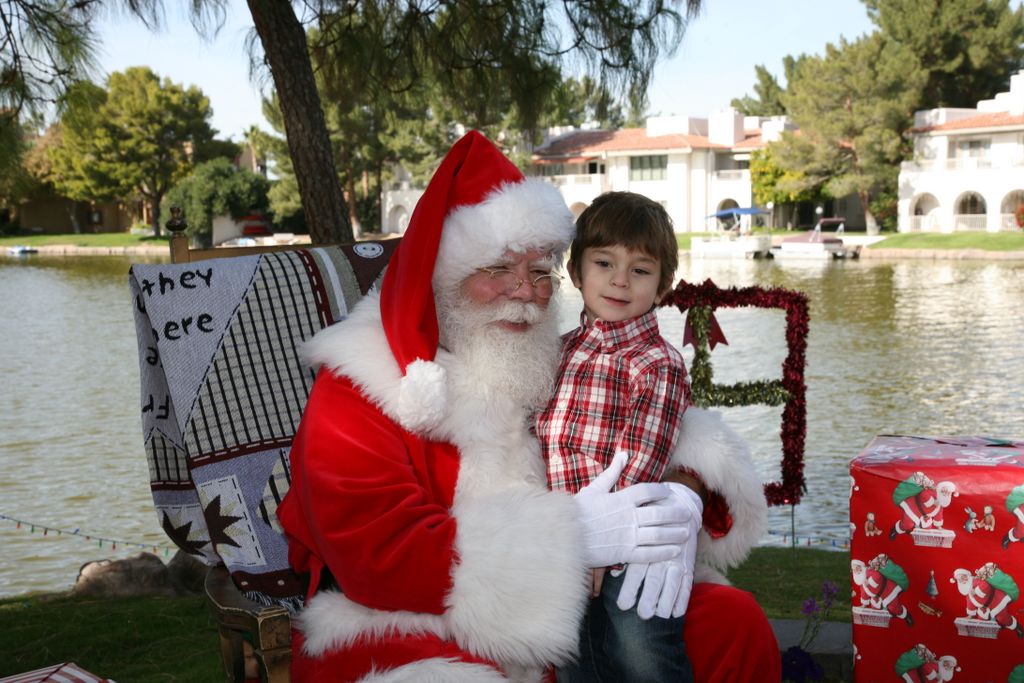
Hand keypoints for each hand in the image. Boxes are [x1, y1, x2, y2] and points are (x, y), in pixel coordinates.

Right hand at [574, 452, 688, 568]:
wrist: (563, 536)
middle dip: (676, 514)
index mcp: (621, 498)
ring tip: (686, 534)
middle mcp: (628, 516)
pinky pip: (649, 553)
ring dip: (674, 534)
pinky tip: (674, 552)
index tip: (669, 492)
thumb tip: (624, 453)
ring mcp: (627, 535)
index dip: (661, 491)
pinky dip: (663, 553)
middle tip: (687, 515)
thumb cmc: (576, 511)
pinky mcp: (624, 553)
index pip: (648, 491)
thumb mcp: (593, 488)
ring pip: (658, 534)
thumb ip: (611, 473)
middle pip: (659, 513)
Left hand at [616, 482, 701, 618]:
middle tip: (643, 614)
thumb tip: (611, 570)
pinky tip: (677, 613)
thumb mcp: (631, 522)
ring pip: (671, 580)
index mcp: (644, 541)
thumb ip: (619, 545)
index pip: (636, 567)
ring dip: (666, 599)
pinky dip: (682, 597)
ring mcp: (677, 557)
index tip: (622, 605)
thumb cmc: (647, 515)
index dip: (630, 586)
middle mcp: (660, 550)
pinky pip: (686, 581)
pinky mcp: (687, 561)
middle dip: (650, 596)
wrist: (678, 503)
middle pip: (655, 576)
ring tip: (660, 615)